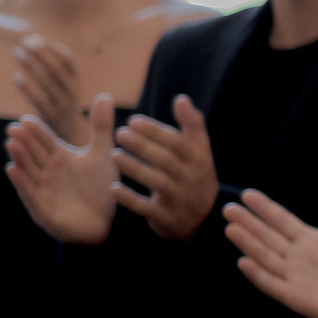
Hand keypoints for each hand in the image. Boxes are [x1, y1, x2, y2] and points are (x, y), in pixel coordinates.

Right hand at [4, 96, 120, 243]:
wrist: (107, 222)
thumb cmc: (101, 188)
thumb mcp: (102, 154)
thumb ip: (101, 127)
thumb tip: (104, 94)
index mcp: (59, 156)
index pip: (44, 140)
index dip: (36, 130)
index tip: (26, 119)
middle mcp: (47, 170)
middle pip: (33, 152)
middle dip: (24, 141)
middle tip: (14, 129)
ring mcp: (43, 188)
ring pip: (28, 170)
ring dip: (20, 158)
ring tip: (12, 144)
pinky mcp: (42, 207)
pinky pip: (29, 192)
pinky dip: (21, 182)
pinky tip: (12, 170)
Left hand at [11, 33, 83, 140]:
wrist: (68, 135)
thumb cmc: (59, 105)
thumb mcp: (63, 86)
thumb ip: (52, 68)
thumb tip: (35, 40)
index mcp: (75, 81)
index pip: (68, 59)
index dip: (51, 47)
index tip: (34, 37)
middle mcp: (72, 92)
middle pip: (58, 68)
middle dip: (41, 53)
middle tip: (24, 42)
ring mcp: (63, 105)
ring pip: (47, 82)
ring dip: (32, 66)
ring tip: (17, 53)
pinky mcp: (52, 117)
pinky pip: (39, 100)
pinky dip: (28, 88)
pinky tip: (16, 77)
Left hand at [113, 96, 219, 239]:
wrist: (204, 219)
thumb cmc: (195, 175)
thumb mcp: (200, 151)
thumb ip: (191, 125)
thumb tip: (182, 99)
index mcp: (199, 159)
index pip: (178, 143)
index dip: (156, 131)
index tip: (133, 120)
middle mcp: (191, 179)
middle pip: (167, 161)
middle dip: (143, 146)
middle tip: (120, 133)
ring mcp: (180, 199)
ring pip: (158, 183)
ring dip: (136, 169)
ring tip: (114, 155)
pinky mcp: (167, 218)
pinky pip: (148, 209)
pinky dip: (130, 200)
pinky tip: (114, 189)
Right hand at [223, 185, 317, 317]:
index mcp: (311, 240)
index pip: (282, 220)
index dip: (265, 208)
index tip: (248, 194)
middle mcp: (297, 256)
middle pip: (267, 236)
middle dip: (248, 223)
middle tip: (228, 208)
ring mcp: (293, 276)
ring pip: (265, 257)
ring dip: (248, 244)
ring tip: (231, 229)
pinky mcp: (294, 297)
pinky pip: (272, 284)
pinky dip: (258, 274)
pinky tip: (244, 262)